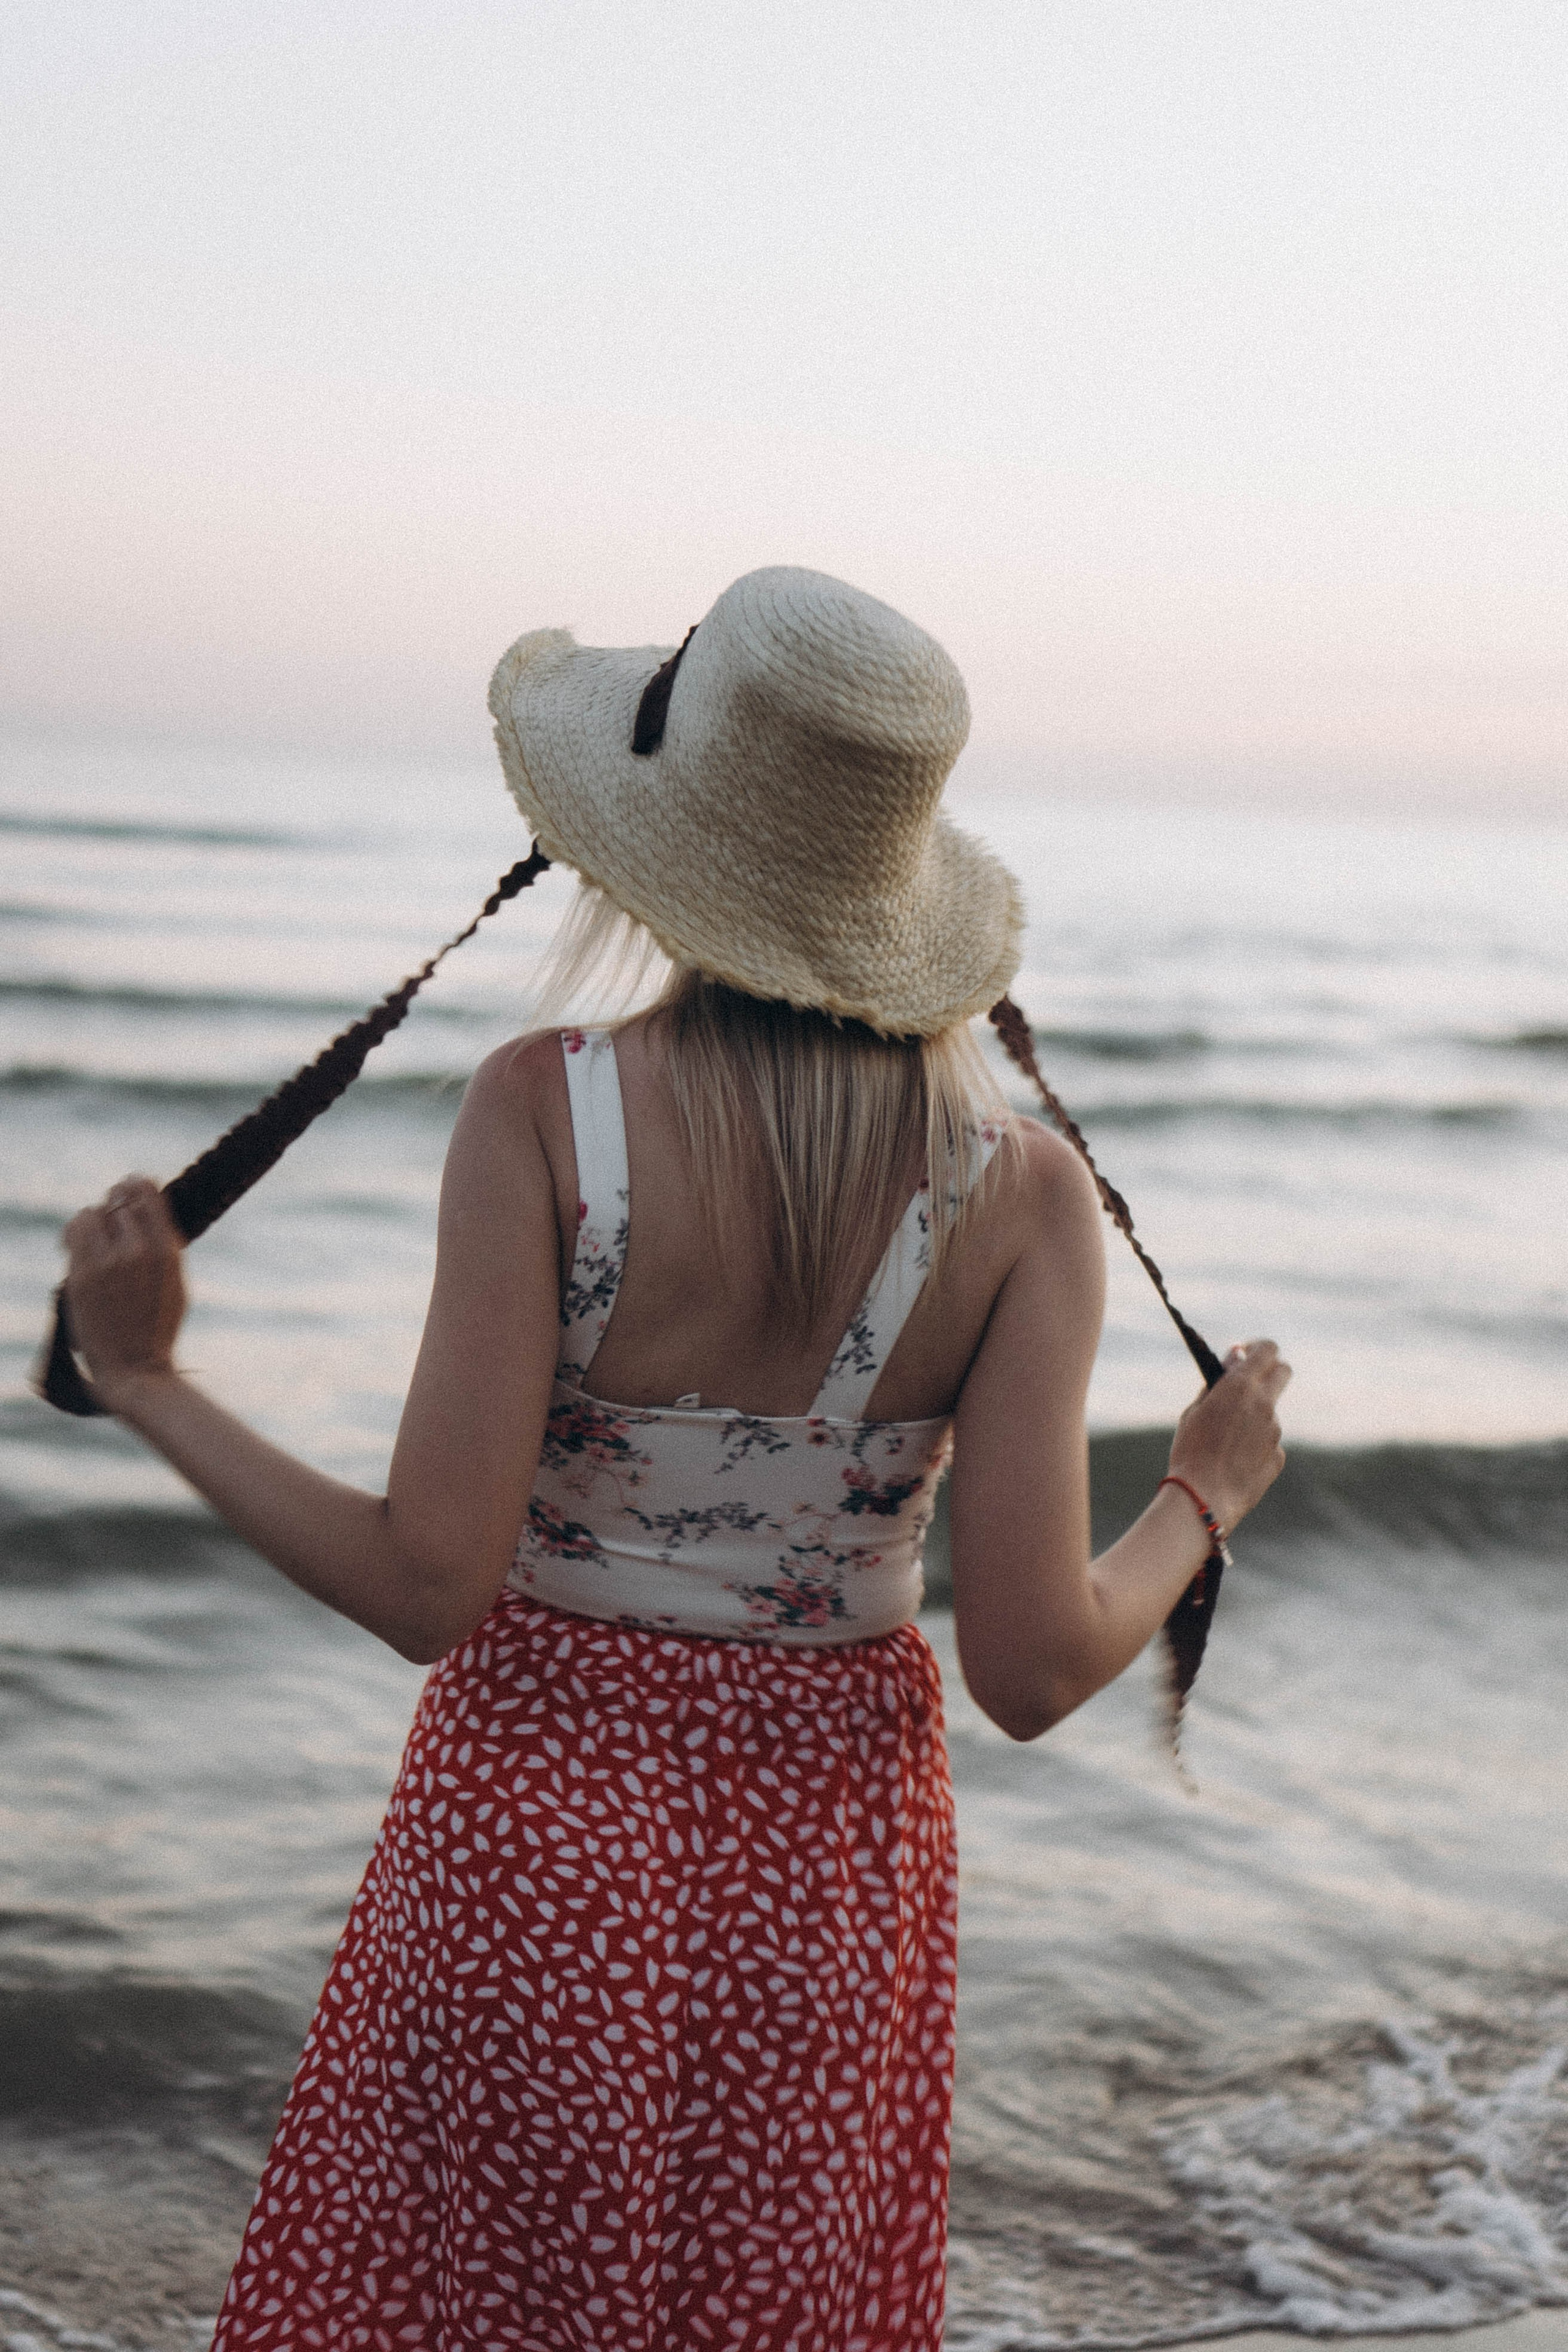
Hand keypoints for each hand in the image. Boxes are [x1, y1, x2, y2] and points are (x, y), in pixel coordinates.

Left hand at [62, 1178, 186, 1406]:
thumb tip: (142, 1209)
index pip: (146, 1193)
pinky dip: (76, 1233)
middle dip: (115, 1206)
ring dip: (94, 1220)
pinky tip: (78, 1243)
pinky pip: (74, 1233)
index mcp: (166, 1252)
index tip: (130, 1185)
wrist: (134, 1366)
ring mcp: (107, 1263)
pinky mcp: (82, 1275)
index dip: (135, 1184)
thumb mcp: (175, 1282)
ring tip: (96, 1236)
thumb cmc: (157, 1327)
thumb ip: (162, 1245)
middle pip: (119, 1202)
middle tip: (111, 1217)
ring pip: (93, 1213)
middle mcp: (138, 1252)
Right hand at [1167, 1339, 1290, 1533]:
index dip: (1257, 1349)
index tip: (1245, 1355)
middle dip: (1269, 1371)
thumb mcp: (1195, 1409)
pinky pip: (1268, 1442)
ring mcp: (1275, 1432)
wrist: (1202, 1498)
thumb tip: (1236, 1356)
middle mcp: (1264, 1405)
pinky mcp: (1278, 1457)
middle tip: (1248, 1384)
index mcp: (1241, 1386)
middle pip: (1283, 1372)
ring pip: (1269, 1413)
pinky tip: (1233, 1461)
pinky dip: (1254, 1445)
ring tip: (1224, 1440)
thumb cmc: (1190, 1451)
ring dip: (1253, 1416)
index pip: (1268, 1349)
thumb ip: (1220, 1381)